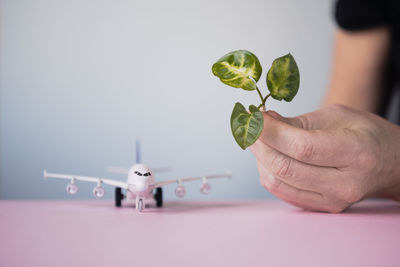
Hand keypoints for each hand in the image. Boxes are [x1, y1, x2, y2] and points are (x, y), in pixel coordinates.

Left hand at [250, 104, 399, 212]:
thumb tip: (263, 120)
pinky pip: (282, 192)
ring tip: (260, 140)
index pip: (301, 147)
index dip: (270, 132)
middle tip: (250, 127)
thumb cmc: (365, 136)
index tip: (253, 118)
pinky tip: (269, 156)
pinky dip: (268, 172)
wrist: (389, 165)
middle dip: (259, 144)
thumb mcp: (338, 116)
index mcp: (355, 153)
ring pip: (278, 182)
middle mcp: (345, 183)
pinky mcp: (321, 207)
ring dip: (260, 158)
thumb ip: (299, 121)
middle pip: (285, 168)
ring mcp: (333, 200)